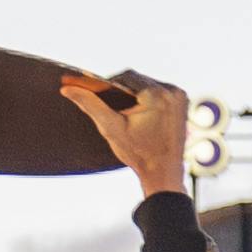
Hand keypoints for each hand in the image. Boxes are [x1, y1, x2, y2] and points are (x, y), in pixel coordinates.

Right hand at [79, 72, 190, 200]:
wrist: (164, 174)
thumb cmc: (138, 154)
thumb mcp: (111, 128)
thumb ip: (90, 105)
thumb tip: (67, 88)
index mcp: (156, 95)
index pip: (126, 77)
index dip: (110, 84)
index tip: (100, 95)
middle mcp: (172, 91)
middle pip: (138, 80)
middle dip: (123, 90)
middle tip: (112, 106)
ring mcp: (180, 96)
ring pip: (149, 84)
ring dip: (136, 92)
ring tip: (126, 110)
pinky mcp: (184, 102)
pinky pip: (161, 91)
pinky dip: (149, 97)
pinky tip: (141, 111)